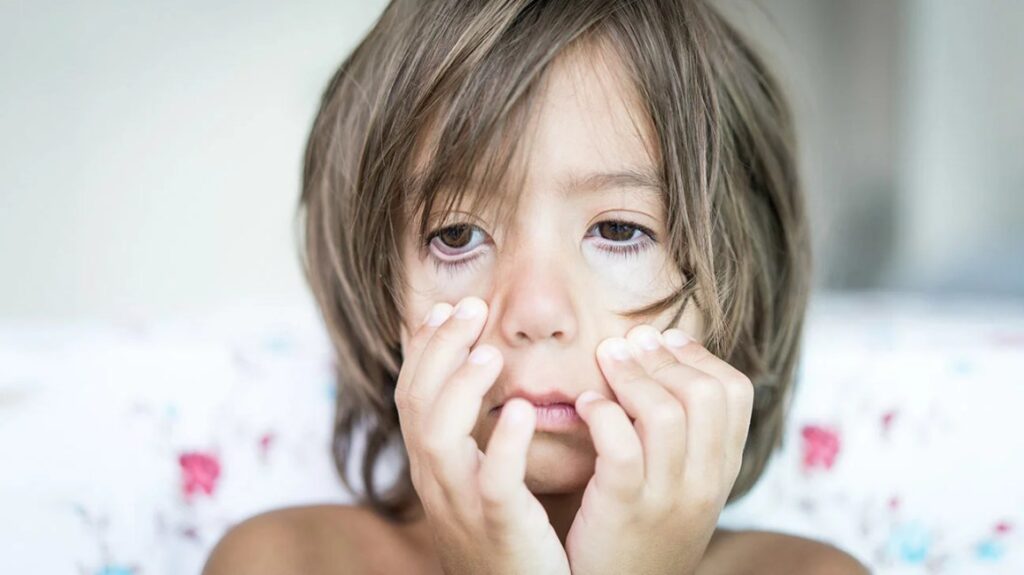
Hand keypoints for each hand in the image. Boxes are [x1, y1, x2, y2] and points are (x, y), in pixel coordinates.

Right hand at [394, 296, 570, 574]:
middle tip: (471, 306)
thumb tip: (489, 387)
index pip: (413, 395)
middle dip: (439, 349)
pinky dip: (502, 443)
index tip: (445, 307)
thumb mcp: (481, 484)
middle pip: (416, 402)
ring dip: (460, 387)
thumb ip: (478, 439)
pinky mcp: (499, 527)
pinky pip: (491, 482)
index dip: (424, 349)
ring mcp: (461, 504)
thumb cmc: (508, 541)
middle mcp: (436, 480)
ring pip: (437, 436)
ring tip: (490, 353)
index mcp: (434, 466)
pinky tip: (518, 411)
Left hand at [564, 324, 754, 574]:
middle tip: (628, 342)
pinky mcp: (624, 509)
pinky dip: (601, 413)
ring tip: (605, 360)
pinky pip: (621, 445)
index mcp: (722, 473)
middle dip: (662, 356)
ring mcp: (668, 498)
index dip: (698, 356)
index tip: (663, 340)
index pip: (735, 392)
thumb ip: (684, 441)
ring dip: (631, 374)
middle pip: (706, 393)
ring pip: (666, 412)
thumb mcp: (680, 490)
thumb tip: (665, 365)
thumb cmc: (640, 536)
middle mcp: (705, 484)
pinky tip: (584, 405)